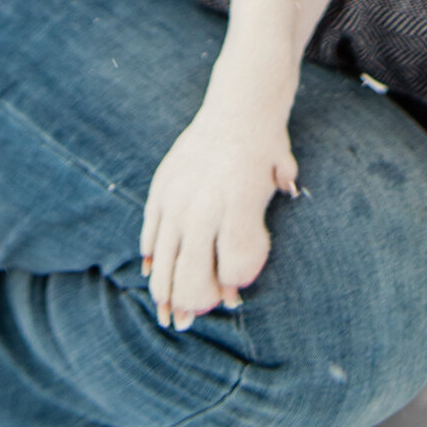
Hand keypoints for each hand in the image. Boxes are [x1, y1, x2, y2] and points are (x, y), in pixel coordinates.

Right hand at [140, 108, 297, 329]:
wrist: (241, 105)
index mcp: (237, 205)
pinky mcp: (161, 188)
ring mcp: (177, 197)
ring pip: (163, 259)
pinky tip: (152, 272)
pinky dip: (151, 256)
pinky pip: (150, 232)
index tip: (233, 299)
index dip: (230, 289)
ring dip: (164, 290)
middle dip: (190, 303)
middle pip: (191, 272)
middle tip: (188, 322)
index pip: (230, 267)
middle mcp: (203, 205)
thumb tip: (236, 284)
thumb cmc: (266, 151)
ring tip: (167, 312)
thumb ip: (256, 235)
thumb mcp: (276, 191)